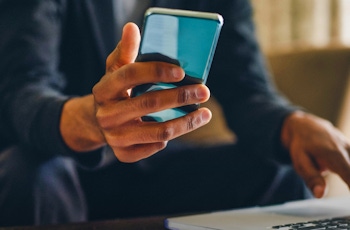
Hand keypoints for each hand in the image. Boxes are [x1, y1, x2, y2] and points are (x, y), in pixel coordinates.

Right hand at [60, 23, 211, 161]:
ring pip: (159, 132)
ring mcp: (114, 137)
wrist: (98, 122)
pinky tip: (179, 127)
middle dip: (181, 97)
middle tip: (204, 91)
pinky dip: (170, 138)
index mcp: (103, 89)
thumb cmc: (116, 91)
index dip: (157, 71)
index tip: (182, 71)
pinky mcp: (123, 154)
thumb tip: (132, 27)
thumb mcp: (116, 70)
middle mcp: (106, 114)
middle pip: (149, 104)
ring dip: (187, 122)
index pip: (130, 75)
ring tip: (205, 113)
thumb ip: (125, 50)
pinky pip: (154, 147)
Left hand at [281, 111, 349, 197]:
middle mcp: (346, 149)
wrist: (305, 125)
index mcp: (333, 154)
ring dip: (348, 176)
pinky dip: (347, 171)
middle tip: (346, 203)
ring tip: (321, 166)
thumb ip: (311, 178)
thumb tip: (321, 195)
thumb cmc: (301, 145)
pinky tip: (323, 164)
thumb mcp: (300, 161)